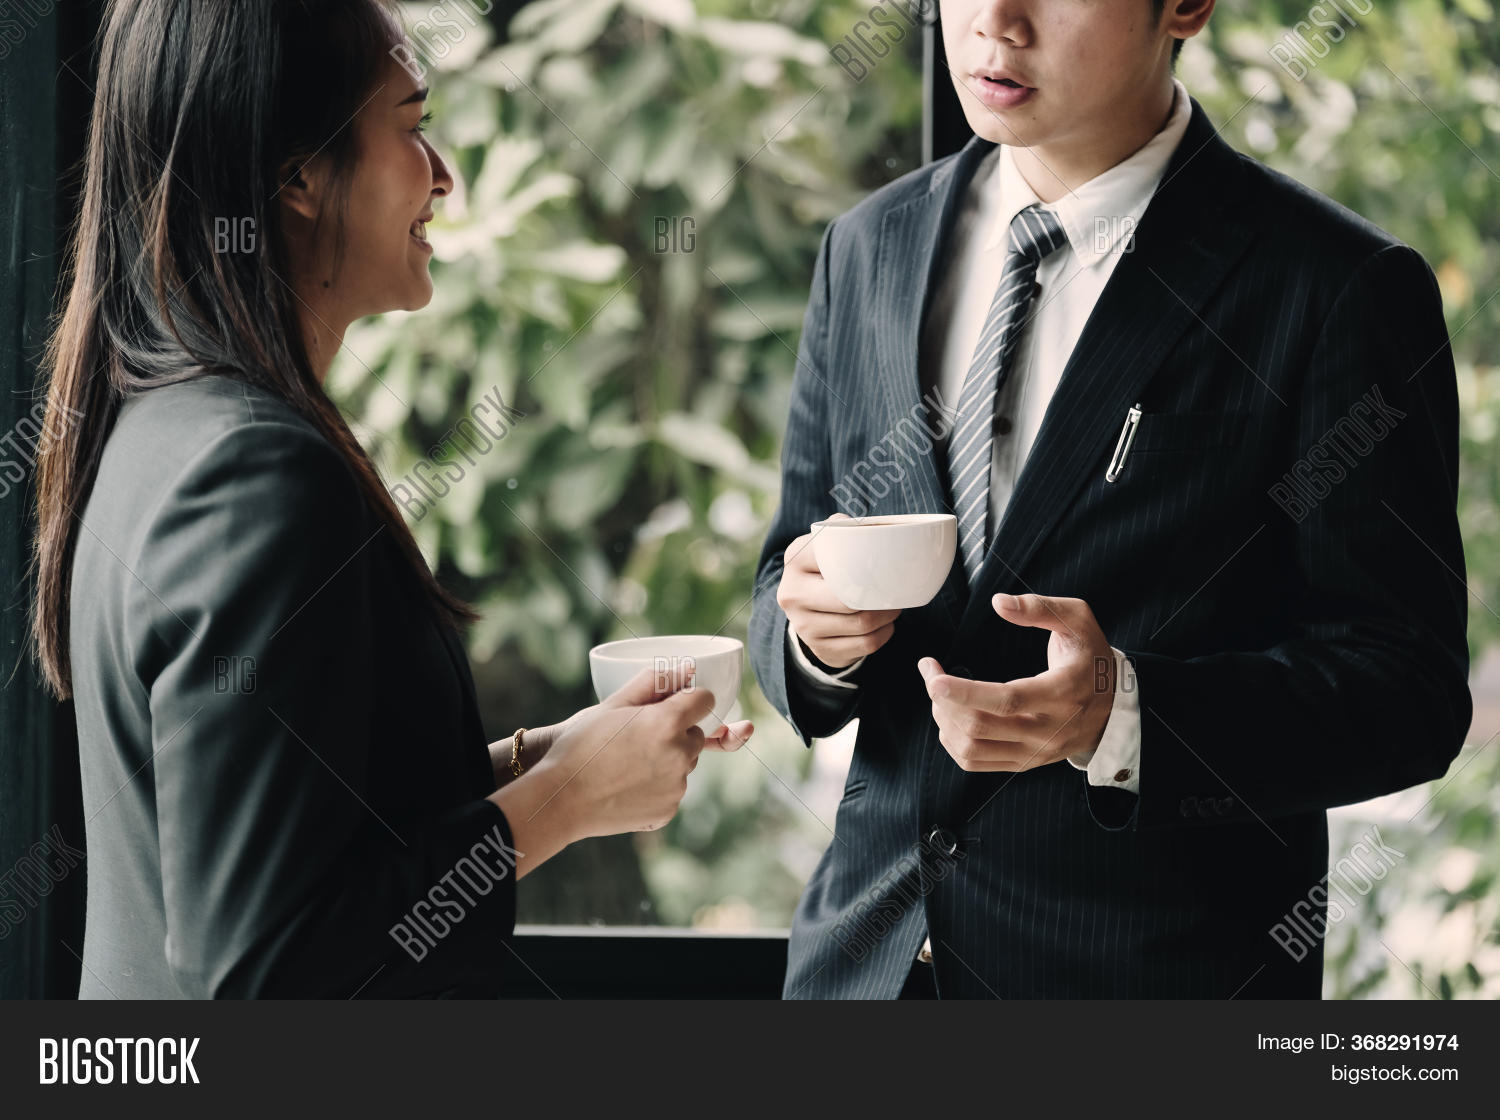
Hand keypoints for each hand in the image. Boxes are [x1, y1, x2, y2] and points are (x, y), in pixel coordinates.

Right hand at [490, 672, 751, 784]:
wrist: (561, 798)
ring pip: (685, 764)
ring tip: (629, 763)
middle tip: (639, 737)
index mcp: (668, 722)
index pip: (704, 700)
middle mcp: (680, 755)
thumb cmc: (582, 746)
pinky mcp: (668, 811)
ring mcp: (676, 786)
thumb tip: (685, 670)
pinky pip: (672, 791)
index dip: (688, 700)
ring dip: (668, 760)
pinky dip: (658, 787)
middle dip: (676, 732)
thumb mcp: (612, 704)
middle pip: (695, 735)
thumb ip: (652, 682)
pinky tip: (628, 785)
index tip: (671, 706)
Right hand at [776, 513, 900, 668]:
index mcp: (795, 558)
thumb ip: (846, 529)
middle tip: (896, 590)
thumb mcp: (829, 545)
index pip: (834, 557)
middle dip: (880, 596)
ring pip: (861, 623)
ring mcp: (802, 625)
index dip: (865, 563)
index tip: (881, 563)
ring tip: (894, 605)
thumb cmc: (828, 570)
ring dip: (887, 615)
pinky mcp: (819, 649)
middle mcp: (791, 592)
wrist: (808, 611)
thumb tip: (875, 528)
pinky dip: (883, 634)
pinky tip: (886, 625)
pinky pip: (865, 644)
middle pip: (848, 598)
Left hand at [918, 593, 1114, 771]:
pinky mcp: (1025, 762)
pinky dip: (953, 741)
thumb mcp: (1077, 620)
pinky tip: (949, 716)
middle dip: (943, 700)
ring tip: (939, 694)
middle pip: (981, 726)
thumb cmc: (1091, 656)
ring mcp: (1036, 751)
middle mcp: (1049, 729)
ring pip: (973, 749)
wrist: (1115, 705)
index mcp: (1063, 692)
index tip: (934, 677)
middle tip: (931, 673)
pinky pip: (977, 763)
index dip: (966, 692)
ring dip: (944, 721)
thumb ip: (1039, 608)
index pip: (1008, 700)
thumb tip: (998, 603)